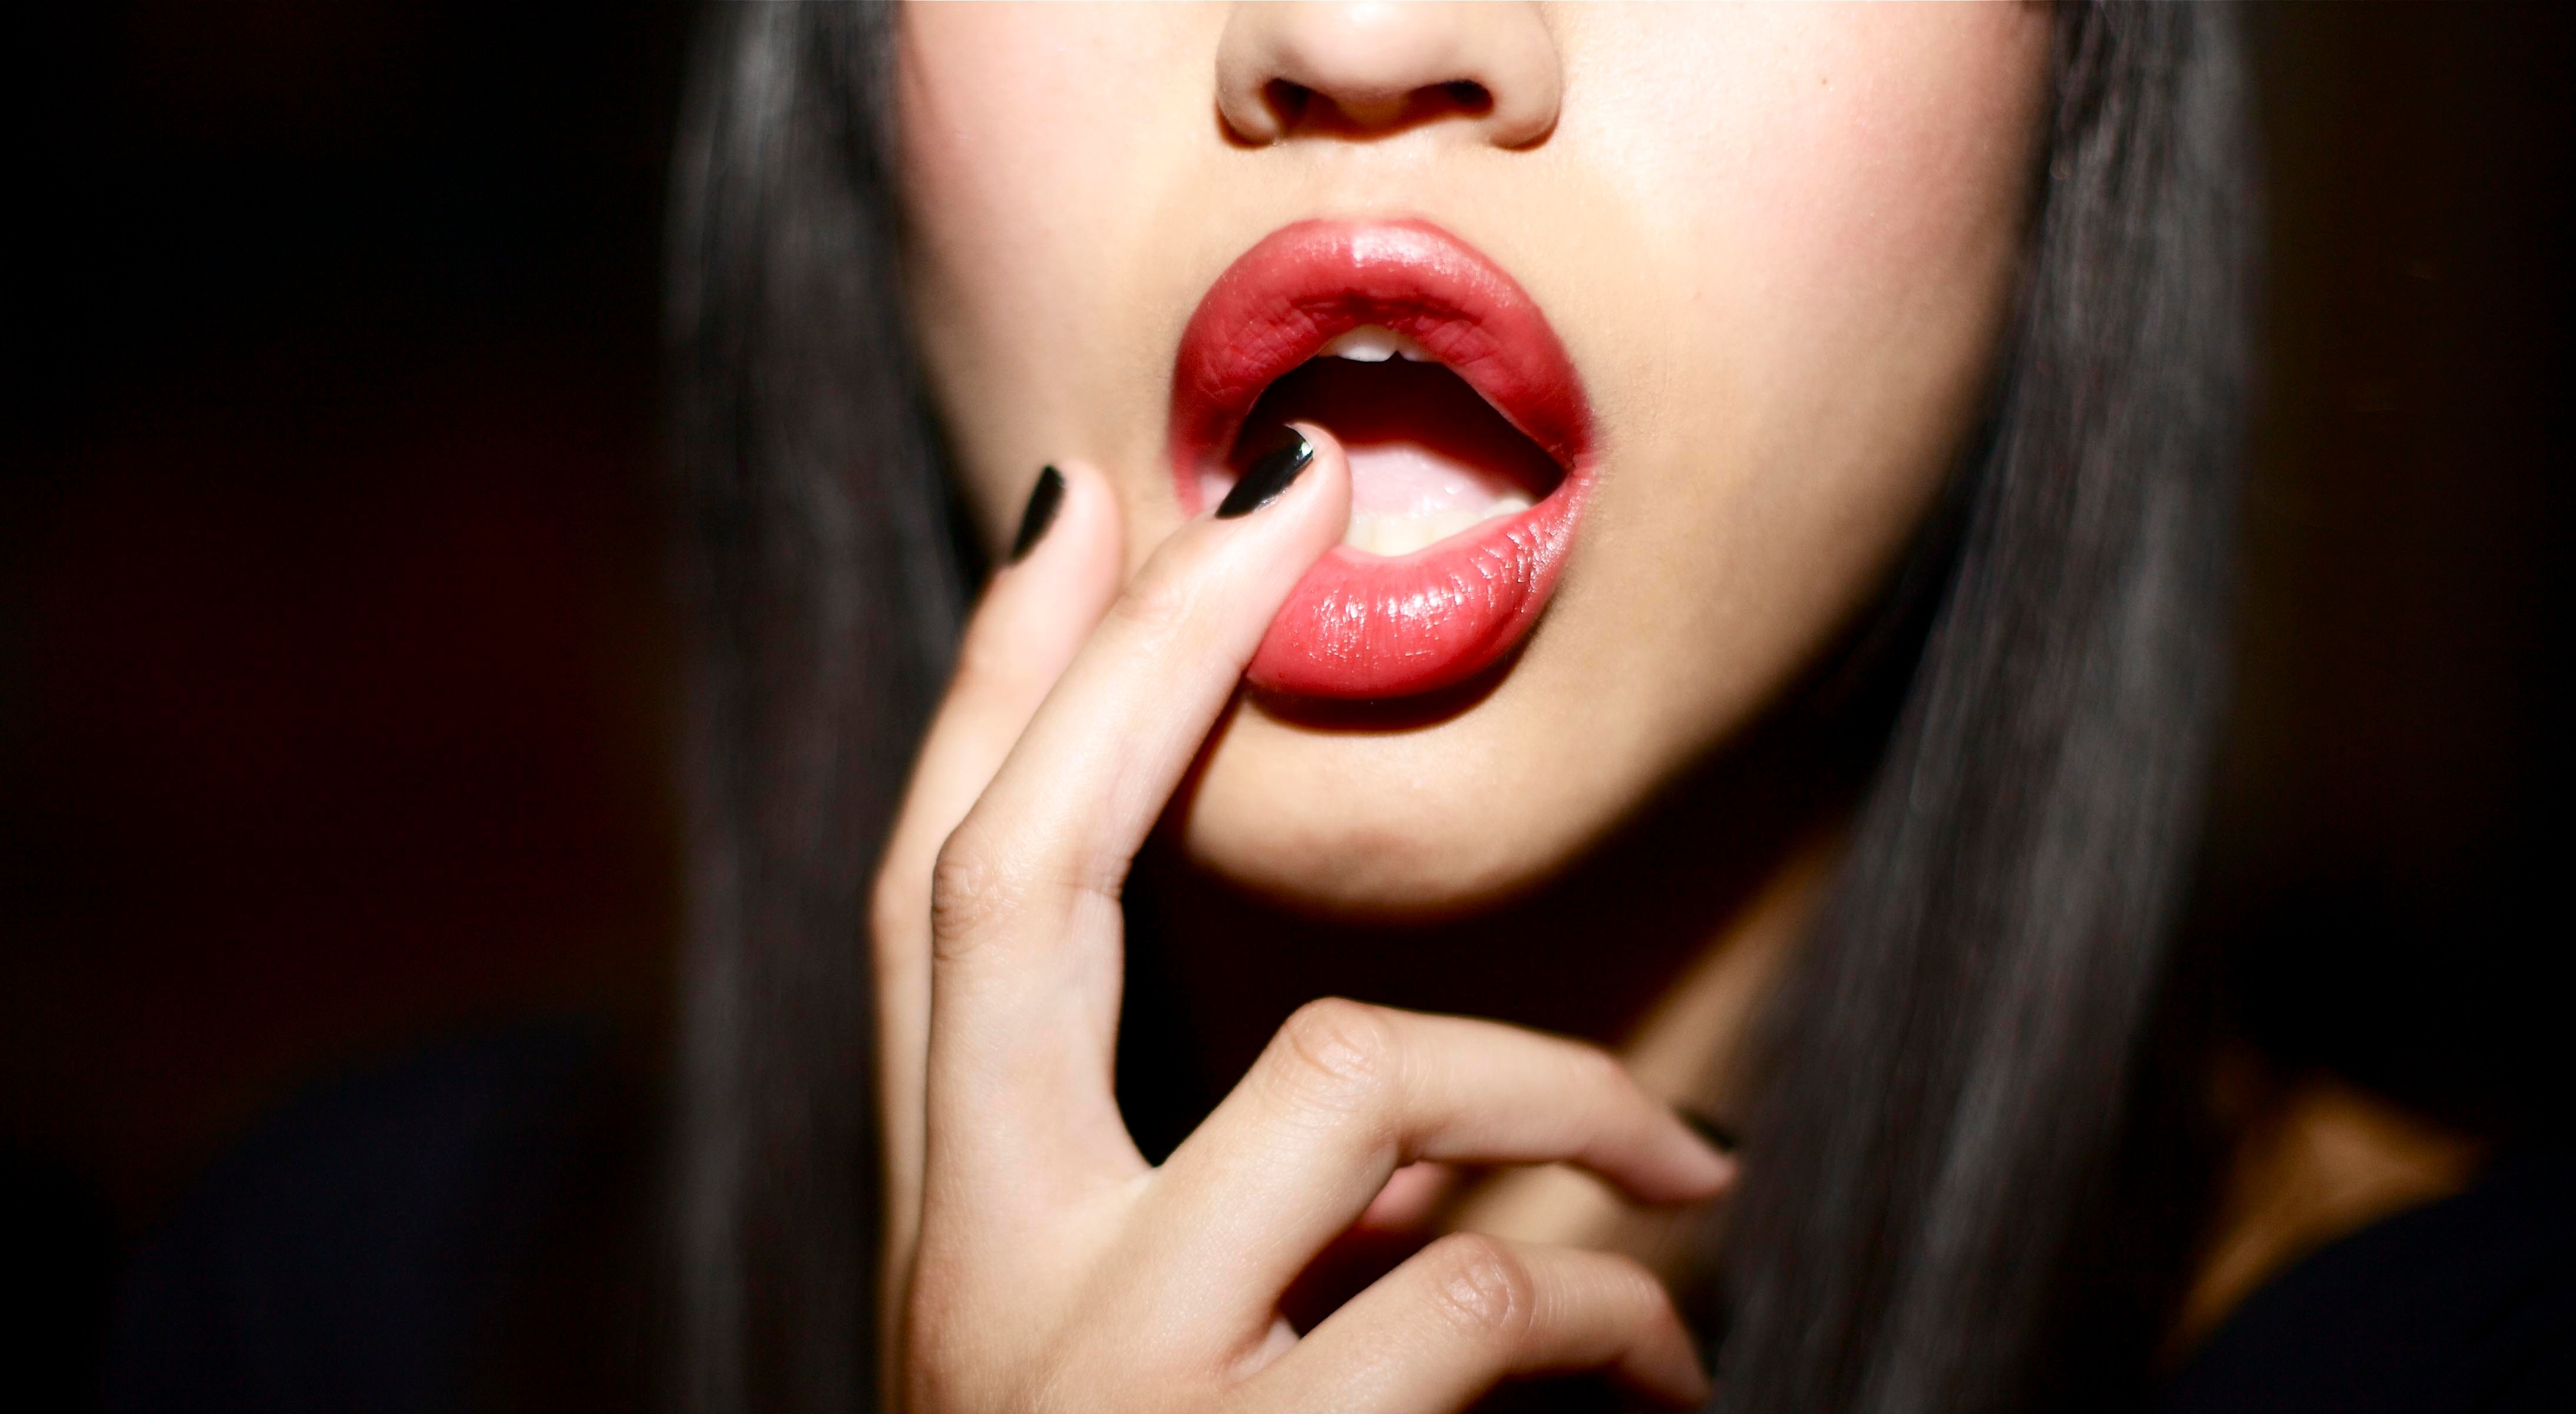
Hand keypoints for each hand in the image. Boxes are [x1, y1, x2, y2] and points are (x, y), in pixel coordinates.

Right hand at [870, 428, 1732, 1412]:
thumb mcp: (1156, 1364)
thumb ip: (1242, 1215)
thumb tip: (1406, 1106)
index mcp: (958, 1239)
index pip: (940, 911)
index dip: (996, 694)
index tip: (1075, 498)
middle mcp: (984, 1284)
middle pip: (1016, 887)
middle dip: (1153, 656)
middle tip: (1299, 479)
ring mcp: (1105, 1373)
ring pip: (1349, 1072)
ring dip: (1565, 1094)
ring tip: (1684, 1176)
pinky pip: (1484, 1288)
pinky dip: (1620, 1314)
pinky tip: (1672, 1374)